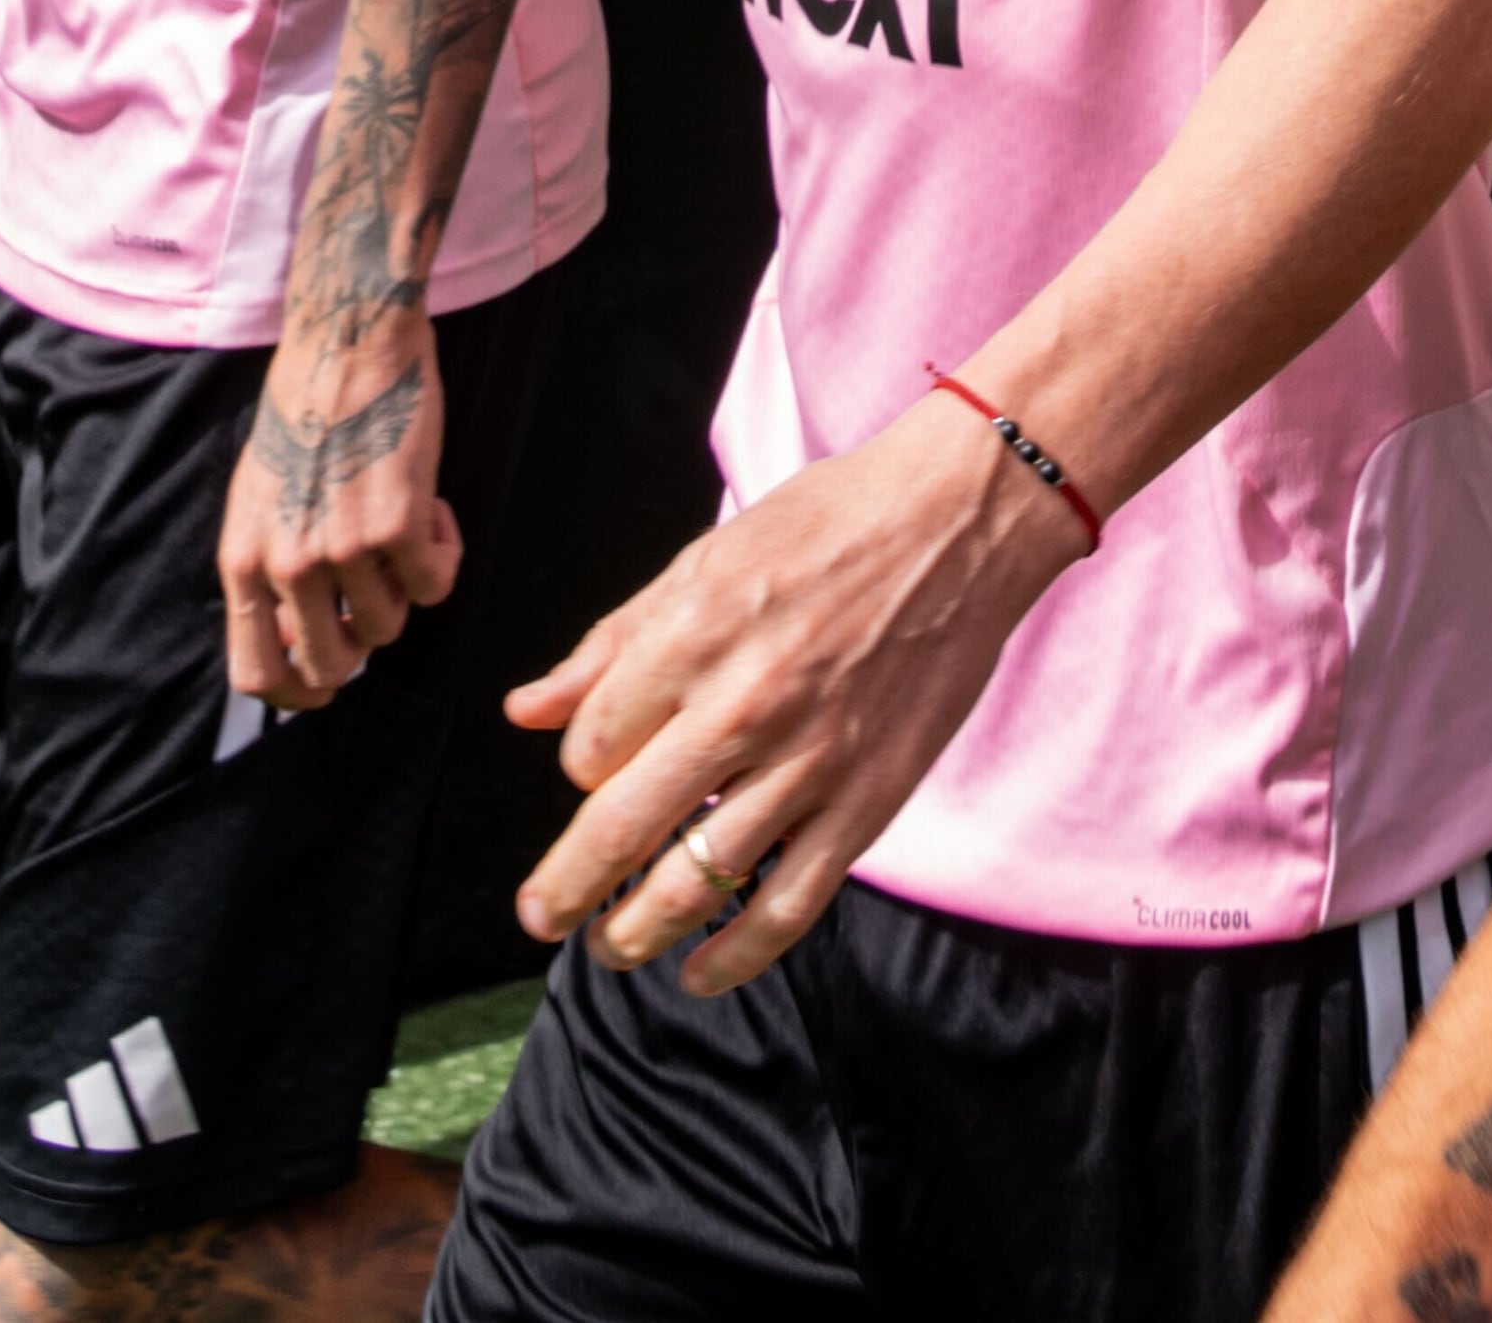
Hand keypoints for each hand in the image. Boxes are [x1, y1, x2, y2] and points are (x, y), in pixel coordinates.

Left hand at [223, 303, 454, 717]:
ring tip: (405, 525)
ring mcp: (343, 549)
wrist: (348, 340)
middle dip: (364, 641)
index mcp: (243, 562)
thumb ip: (268, 567)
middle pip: (332, 666)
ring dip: (407, 584)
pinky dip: (444, 554)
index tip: (326, 685)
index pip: (255, 674)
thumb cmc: (303, 410)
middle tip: (382, 594)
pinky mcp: (399, 524)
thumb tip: (296, 632)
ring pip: (391, 624)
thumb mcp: (258, 499)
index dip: (295, 694)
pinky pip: (436, 584)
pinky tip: (435, 508)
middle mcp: (287, 565)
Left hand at [507, 404, 1081, 993]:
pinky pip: (788, 907)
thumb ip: (613, 642)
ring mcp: (809, 762)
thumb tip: (527, 710)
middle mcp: (742, 706)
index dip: (581, 768)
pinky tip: (698, 974)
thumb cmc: (832, 524)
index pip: (591, 748)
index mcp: (693, 636)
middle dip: (566, 889)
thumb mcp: (708, 558)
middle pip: (620, 829)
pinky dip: (734, 958)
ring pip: (694, 882)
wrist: (964, 518)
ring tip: (610, 947)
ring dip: (634, 933)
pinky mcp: (867, 802)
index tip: (597, 769)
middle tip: (542, 916)